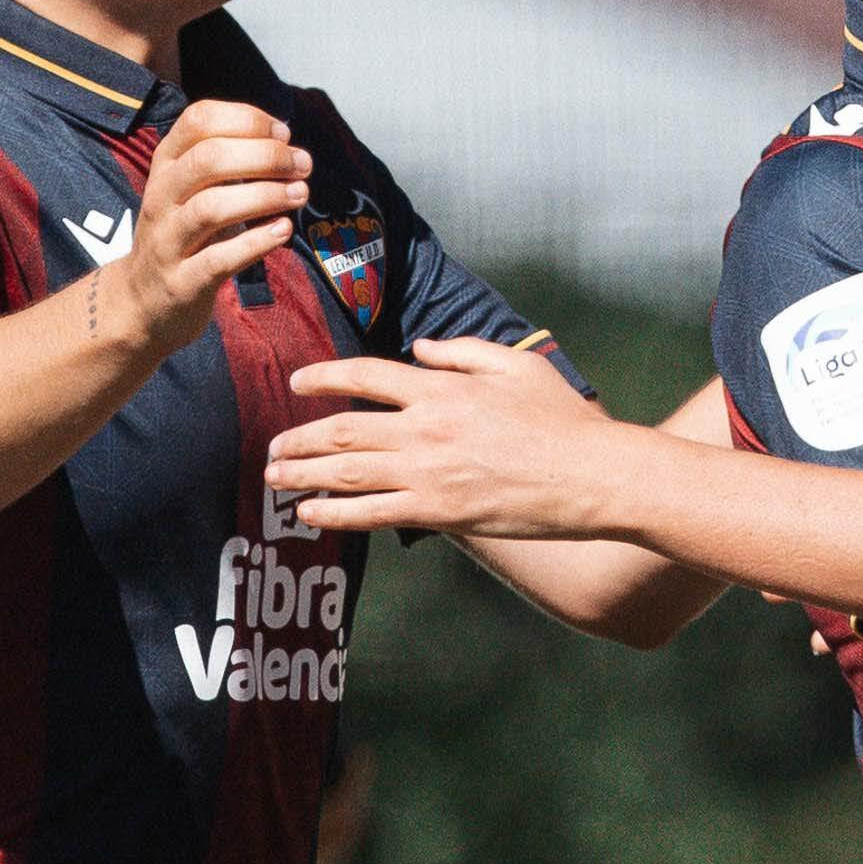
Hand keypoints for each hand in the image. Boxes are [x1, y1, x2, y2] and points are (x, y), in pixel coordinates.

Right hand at [123, 99, 310, 356]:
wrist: (142, 300)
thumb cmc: (183, 234)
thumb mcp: (191, 189)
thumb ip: (228, 164)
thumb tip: (286, 145)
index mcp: (166, 164)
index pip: (198, 120)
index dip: (246, 119)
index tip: (283, 133)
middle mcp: (161, 196)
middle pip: (208, 159)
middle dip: (265, 156)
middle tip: (303, 164)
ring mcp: (167, 240)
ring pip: (211, 207)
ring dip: (264, 196)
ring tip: (300, 194)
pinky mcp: (181, 282)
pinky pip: (218, 259)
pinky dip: (255, 242)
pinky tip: (283, 230)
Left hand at [272, 339, 626, 537]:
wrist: (592, 476)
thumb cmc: (563, 420)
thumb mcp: (516, 367)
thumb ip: (460, 352)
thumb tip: (418, 349)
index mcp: (442, 388)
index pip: (364, 375)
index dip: (323, 377)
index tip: (297, 383)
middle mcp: (425, 428)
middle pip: (342, 430)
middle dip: (298, 439)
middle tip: (270, 447)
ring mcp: (428, 472)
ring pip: (346, 473)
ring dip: (301, 475)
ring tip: (273, 479)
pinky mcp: (439, 511)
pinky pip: (371, 514)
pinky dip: (333, 513)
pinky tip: (307, 514)